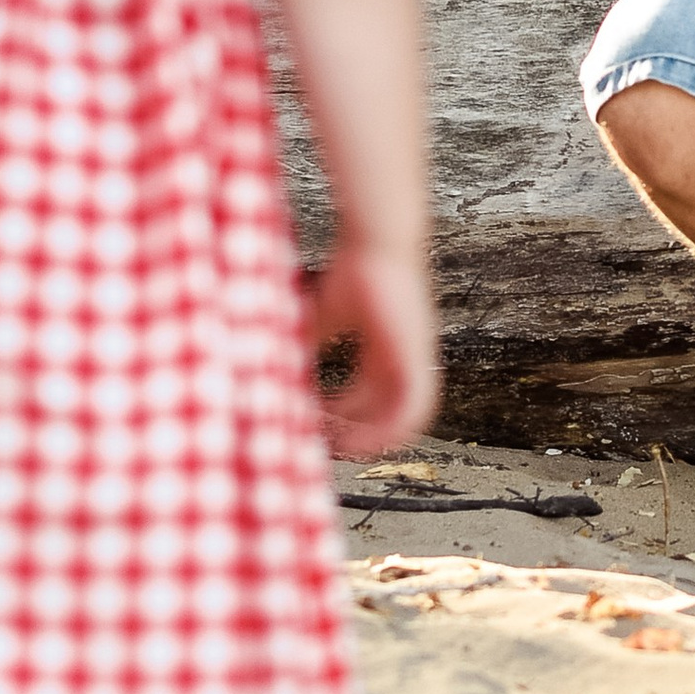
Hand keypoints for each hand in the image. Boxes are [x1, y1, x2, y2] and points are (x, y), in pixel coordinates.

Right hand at [307, 241, 440, 458]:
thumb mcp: (322, 315)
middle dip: (355, 431)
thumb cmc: (354, 271)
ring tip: (342, 448)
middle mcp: (405, 360)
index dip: (346, 414)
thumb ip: (308, 339)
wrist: (378, 245)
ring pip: (402, 416)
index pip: (370, 395)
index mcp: (386, 350)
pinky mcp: (419, 359)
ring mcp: (416, 360)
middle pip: (385, 410)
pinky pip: (412, 407)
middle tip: (326, 443)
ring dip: (372, 436)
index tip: (319, 425)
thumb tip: (276, 357)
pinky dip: (388, 427)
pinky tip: (363, 438)